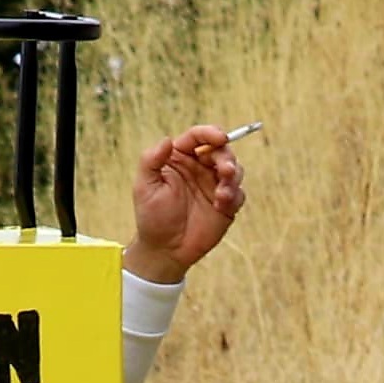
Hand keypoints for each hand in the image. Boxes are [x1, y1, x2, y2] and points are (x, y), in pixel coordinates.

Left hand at [123, 126, 246, 282]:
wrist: (165, 250)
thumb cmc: (151, 216)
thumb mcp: (144, 186)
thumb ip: (151, 160)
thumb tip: (167, 139)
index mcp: (180, 158)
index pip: (198, 137)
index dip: (211, 133)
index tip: (220, 138)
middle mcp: (200, 168)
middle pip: (221, 150)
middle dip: (227, 157)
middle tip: (225, 171)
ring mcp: (214, 185)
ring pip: (235, 170)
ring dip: (233, 177)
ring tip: (222, 194)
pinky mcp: (226, 204)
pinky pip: (239, 193)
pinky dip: (234, 196)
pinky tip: (221, 205)